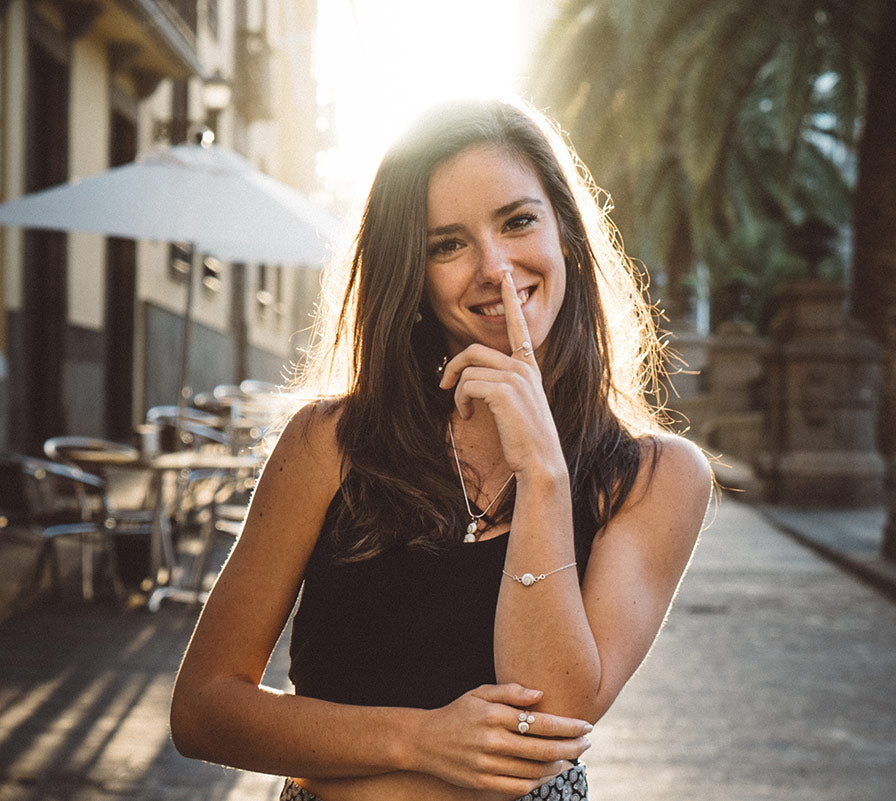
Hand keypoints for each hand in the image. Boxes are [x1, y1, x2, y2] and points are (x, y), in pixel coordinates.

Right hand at [410, 683, 591, 795]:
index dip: (568, 726)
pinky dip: (540, 782)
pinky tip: (550, 773)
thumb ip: (511, 692)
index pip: (541, 722)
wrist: (423, 740)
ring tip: (572, 757)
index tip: (586, 725)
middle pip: (543, 748)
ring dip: (559, 765)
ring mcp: (487, 764)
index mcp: (494, 715)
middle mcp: (492, 740)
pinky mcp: (482, 782)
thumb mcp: (480, 693)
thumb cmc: (458, 713)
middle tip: (588, 743)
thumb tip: (540, 694)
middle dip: (572, 746)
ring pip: (535, 770)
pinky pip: (520, 786)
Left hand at [438, 272, 563, 476]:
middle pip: (474, 350)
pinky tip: (470, 416)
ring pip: (468, 370)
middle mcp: (524, 368)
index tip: (505, 279)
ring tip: (466, 411)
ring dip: (458, 393)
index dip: (511, 301)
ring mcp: (516, 377)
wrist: (540, 461)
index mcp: (528, 368)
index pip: (518, 327)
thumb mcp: (517, 406)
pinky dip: (461, 401)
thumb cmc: (525, 440)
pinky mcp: (504, 390)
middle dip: (453, 366)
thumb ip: (502, 386)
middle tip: (444, 385)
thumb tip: (471, 380)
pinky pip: (468, 385)